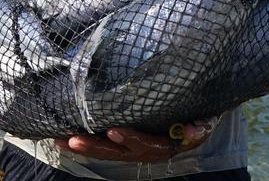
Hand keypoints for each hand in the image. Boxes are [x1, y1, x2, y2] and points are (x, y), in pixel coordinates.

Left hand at [54, 120, 215, 162]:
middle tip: (74, 141)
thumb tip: (194, 131)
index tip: (113, 131)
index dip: (131, 138)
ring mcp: (136, 148)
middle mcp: (149, 150)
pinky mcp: (126, 144)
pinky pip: (105, 146)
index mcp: (166, 143)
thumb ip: (200, 126)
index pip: (147, 144)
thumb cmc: (197, 115)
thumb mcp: (204, 120)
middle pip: (120, 152)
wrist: (195, 120)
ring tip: (63, 141)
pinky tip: (65, 138)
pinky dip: (87, 142)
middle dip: (96, 147)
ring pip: (109, 151)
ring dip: (86, 147)